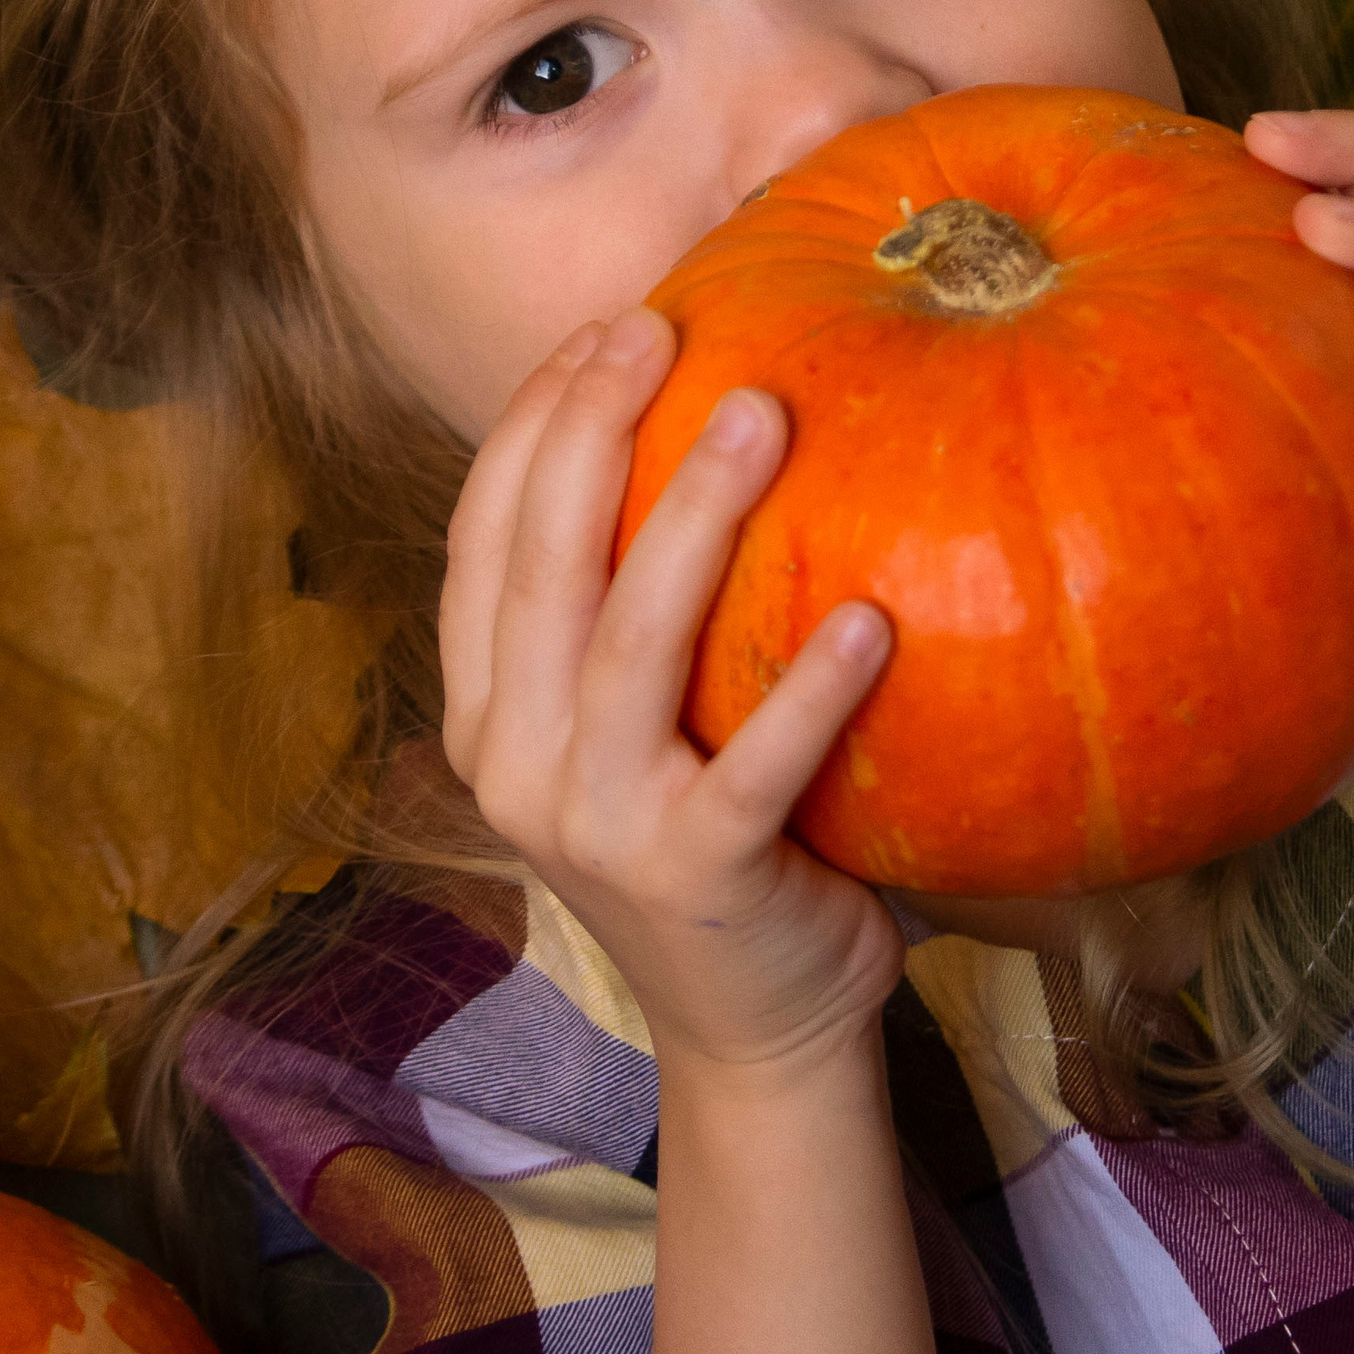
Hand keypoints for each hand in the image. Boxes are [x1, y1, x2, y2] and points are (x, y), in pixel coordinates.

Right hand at [440, 308, 903, 1077]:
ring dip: (696, 520)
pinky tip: (869, 617)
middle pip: (542, 565)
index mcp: (486, 712)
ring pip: (629, 644)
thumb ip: (638, 606)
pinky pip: (753, 768)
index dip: (535, 423)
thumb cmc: (721, 834)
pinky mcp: (693, 877)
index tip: (604, 327)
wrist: (759, 1026)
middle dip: (593, 429)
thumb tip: (724, 405)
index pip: (484, 537)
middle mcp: (514, 763)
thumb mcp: (643, 722)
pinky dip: (808, 692)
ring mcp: (595, 826)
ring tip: (763, 411)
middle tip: (660, 326)